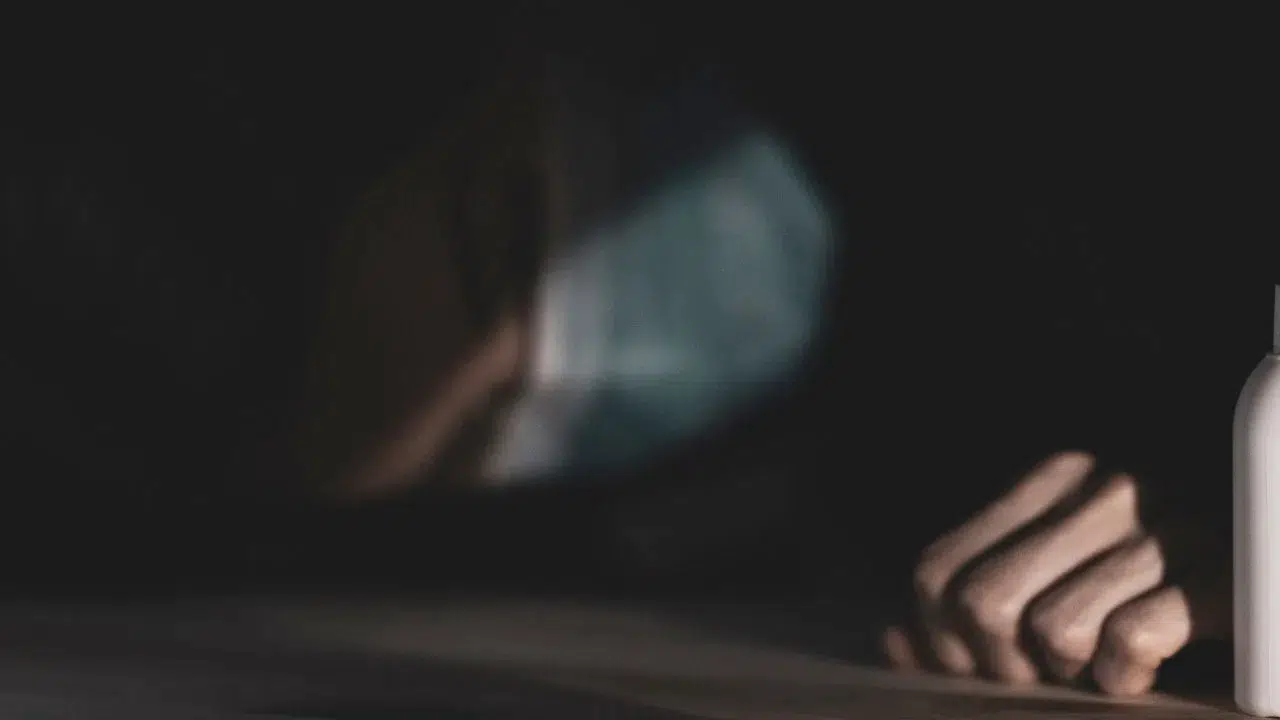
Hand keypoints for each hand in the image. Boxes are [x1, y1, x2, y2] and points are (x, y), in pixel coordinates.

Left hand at [882, 451, 1228, 694]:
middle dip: (998, 667)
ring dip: (1068, 673)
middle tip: (1038, 678)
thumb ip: (981, 583)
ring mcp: (1162, 529)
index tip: (973, 668)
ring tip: (1097, 666)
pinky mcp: (1221, 575)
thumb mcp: (1065, 553)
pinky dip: (1124, 678)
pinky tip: (1142, 670)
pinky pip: (1128, 643)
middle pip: (980, 604)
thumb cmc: (1164, 558)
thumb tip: (893, 641)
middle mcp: (1099, 490)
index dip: (938, 640)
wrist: (1270, 531)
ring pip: (1051, 630)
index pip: (936, 569)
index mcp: (1051, 478)